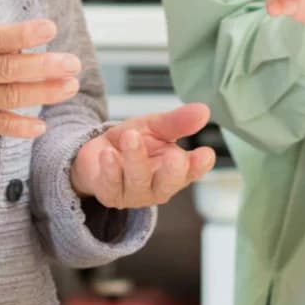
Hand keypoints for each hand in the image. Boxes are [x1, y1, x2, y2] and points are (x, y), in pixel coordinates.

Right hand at [0, 19, 80, 152]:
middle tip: (72, 63)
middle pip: (7, 69)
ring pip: (6, 96)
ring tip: (68, 87)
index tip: (50, 29)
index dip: (23, 34)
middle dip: (45, 66)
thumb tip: (17, 47)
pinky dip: (19, 126)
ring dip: (42, 92)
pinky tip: (40, 126)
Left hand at [70, 104, 215, 208]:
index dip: (200, 165)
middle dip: (172, 172)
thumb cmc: (133, 142)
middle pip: (168, 184)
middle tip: (176, 156)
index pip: (192, 171)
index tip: (206, 154)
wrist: (98, 152)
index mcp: (176, 171)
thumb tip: (204, 110)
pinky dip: (110, 168)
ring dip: (135, 159)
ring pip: (138, 181)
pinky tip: (108, 153)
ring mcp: (134, 194)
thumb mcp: (155, 126)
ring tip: (131, 136)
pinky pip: (111, 184)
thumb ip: (177, 121)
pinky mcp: (110, 194)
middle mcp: (158, 187)